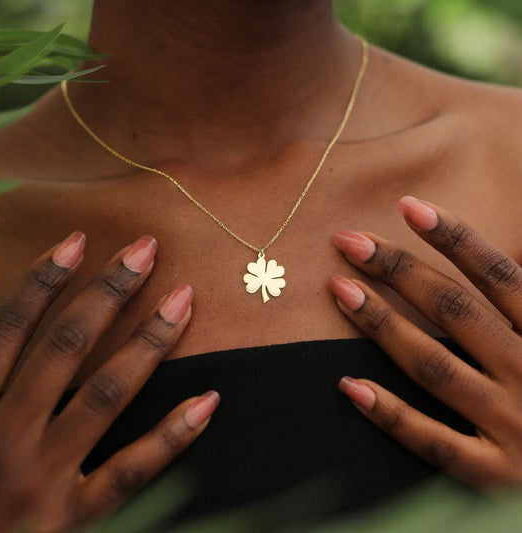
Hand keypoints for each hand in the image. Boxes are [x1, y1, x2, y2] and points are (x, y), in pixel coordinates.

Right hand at [0, 232, 219, 531]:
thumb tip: (5, 326)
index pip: (7, 328)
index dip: (41, 280)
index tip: (78, 240)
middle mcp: (2, 437)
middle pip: (65, 348)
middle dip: (107, 293)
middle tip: (146, 249)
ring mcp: (40, 479)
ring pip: (104, 396)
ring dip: (147, 343)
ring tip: (183, 299)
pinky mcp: (71, 520)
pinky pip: (131, 472)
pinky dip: (172, 436)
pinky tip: (209, 400)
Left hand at [330, 196, 521, 487]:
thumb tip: (499, 259)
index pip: (497, 274)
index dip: (454, 237)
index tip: (408, 206)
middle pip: (453, 309)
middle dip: (397, 269)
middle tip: (348, 240)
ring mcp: (513, 426)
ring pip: (432, 365)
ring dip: (381, 323)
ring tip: (339, 288)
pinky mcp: (494, 476)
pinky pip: (432, 441)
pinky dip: (390, 413)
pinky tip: (349, 385)